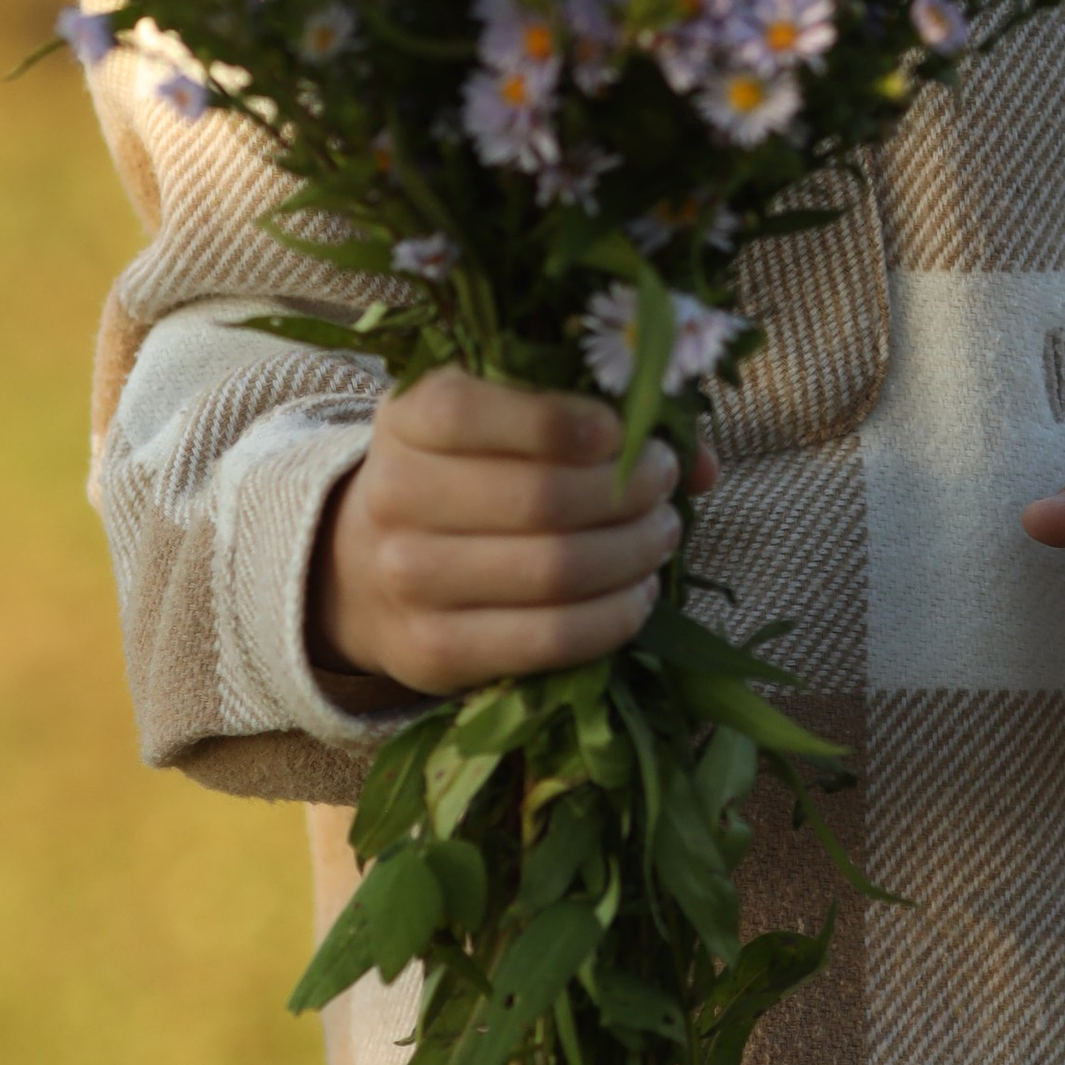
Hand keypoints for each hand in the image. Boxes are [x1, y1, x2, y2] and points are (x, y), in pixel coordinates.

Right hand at [310, 370, 716, 700]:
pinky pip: (550, 638)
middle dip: (626, 490)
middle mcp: (394, 494)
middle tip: (663, 483)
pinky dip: (613, 617)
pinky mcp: (433, 651)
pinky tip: (638, 594)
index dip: (558, 420)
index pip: (471, 412)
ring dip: (632, 553)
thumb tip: (698, 460)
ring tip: (662, 535)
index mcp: (408, 416)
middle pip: (538, 497)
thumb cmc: (462, 474)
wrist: (366, 570)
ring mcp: (406, 579)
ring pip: (553, 570)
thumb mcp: (498, 421)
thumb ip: (592, 419)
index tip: (621, 430)